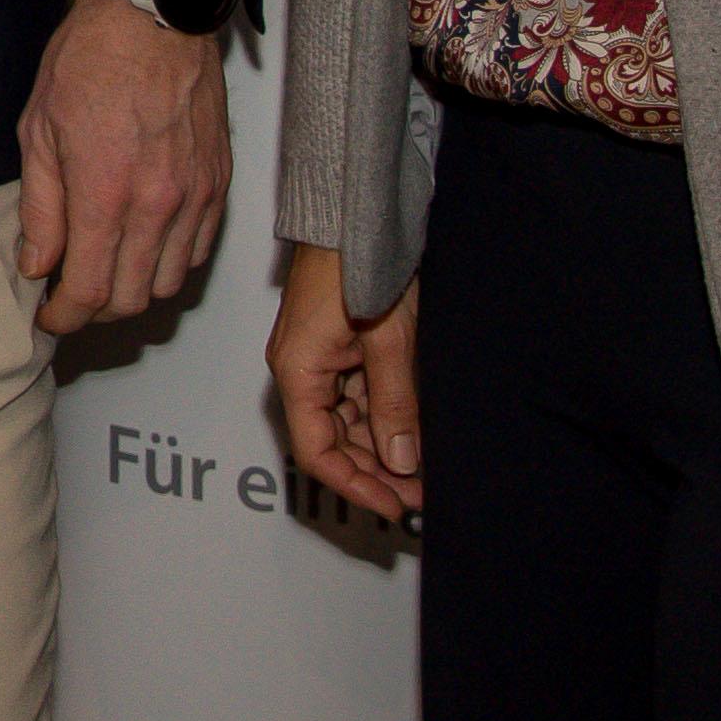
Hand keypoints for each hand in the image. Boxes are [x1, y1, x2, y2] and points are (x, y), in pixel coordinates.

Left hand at [17, 0, 231, 330]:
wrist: (153, 16)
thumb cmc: (90, 61)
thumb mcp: (38, 131)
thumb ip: (40, 209)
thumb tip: (37, 265)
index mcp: (105, 195)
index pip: (89, 292)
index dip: (64, 318)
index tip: (49, 318)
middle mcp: (158, 205)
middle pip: (132, 299)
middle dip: (96, 310)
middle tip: (70, 296)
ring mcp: (196, 196)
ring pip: (171, 282)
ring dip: (135, 290)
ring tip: (106, 271)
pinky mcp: (219, 183)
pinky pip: (200, 250)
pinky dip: (171, 262)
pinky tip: (144, 244)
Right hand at [267, 238, 424, 520]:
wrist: (357, 214)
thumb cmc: (360, 261)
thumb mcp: (389, 340)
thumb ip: (394, 402)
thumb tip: (402, 460)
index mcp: (298, 371)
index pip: (317, 451)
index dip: (355, 486)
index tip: (394, 506)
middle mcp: (300, 370)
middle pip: (331, 441)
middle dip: (374, 472)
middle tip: (420, 493)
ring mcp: (319, 358)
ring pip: (346, 422)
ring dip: (381, 447)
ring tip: (422, 469)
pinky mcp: (338, 346)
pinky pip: (355, 396)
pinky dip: (382, 418)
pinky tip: (411, 431)